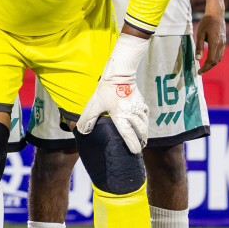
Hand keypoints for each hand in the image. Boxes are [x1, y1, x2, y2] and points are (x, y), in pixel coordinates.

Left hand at [76, 33, 151, 153]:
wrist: (119, 75)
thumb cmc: (105, 91)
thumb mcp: (94, 105)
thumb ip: (88, 119)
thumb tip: (82, 131)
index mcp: (121, 116)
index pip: (128, 134)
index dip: (132, 144)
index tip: (136, 152)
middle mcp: (132, 114)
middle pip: (140, 131)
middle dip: (141, 140)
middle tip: (140, 147)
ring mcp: (138, 108)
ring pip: (145, 123)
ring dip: (145, 132)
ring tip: (143, 138)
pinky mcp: (141, 102)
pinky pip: (146, 114)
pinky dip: (146, 120)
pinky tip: (144, 122)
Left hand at [194, 9, 226, 72]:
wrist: (216, 15)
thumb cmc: (206, 23)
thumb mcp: (199, 34)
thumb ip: (199, 47)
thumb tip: (198, 59)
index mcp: (215, 43)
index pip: (211, 60)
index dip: (205, 67)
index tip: (199, 72)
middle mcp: (221, 44)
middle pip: (216, 60)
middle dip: (208, 67)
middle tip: (201, 72)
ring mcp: (224, 43)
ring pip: (219, 57)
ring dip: (212, 64)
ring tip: (205, 67)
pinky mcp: (224, 41)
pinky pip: (221, 53)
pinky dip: (216, 58)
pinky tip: (210, 59)